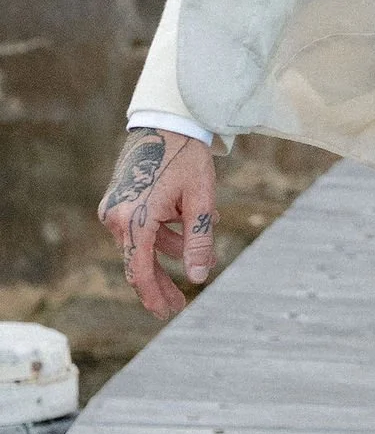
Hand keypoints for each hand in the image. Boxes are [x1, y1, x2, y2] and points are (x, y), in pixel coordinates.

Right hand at [98, 129, 216, 319]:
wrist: (165, 121)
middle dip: (159, 284)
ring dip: (168, 252)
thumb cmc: (187, 159)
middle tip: (177, 306)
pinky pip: (138, 228)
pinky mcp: (117, 201)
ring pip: (140, 245)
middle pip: (138, 262)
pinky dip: (160, 233)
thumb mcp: (202, 201)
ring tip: (199, 255)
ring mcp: (113, 208)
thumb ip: (199, 241)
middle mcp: (116, 216)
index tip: (166, 313)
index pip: (140, 271)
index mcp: (135, 219)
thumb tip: (198, 277)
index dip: (154, 295)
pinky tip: (185, 228)